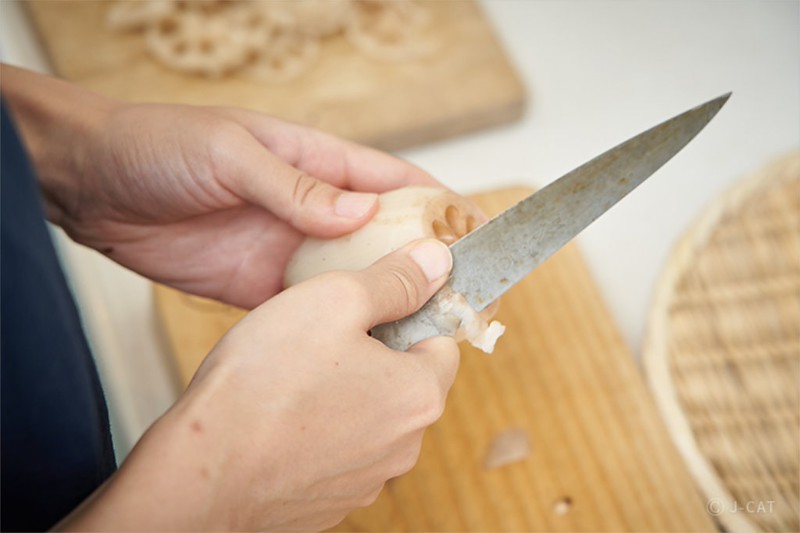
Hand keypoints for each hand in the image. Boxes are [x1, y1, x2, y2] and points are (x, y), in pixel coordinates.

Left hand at [3, 65, 441, 307]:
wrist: (92, 184)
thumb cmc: (161, 146)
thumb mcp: (231, 153)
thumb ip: (295, 187)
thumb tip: (359, 214)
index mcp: (314, 163)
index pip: (390, 181)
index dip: (435, 202)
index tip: (473, 229)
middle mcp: (310, 209)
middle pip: (381, 236)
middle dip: (420, 260)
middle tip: (456, 293)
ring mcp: (286, 250)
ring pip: (351, 278)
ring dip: (382, 298)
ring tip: (420, 326)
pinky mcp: (258, 288)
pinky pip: (308, 309)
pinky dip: (336, 324)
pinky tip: (361, 345)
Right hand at [58, 239, 459, 531]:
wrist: (204, 471)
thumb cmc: (265, 384)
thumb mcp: (335, 300)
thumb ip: (394, 280)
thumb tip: (435, 262)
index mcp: (419, 395)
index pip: (442, 341)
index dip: (408, 314)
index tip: (372, 305)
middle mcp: (404, 446)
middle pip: (406, 380)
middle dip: (373, 353)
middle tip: (323, 335)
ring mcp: (366, 479)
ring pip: (370, 416)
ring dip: (345, 392)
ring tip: (295, 375)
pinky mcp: (330, 500)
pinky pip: (337, 451)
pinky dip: (318, 431)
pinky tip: (281, 414)